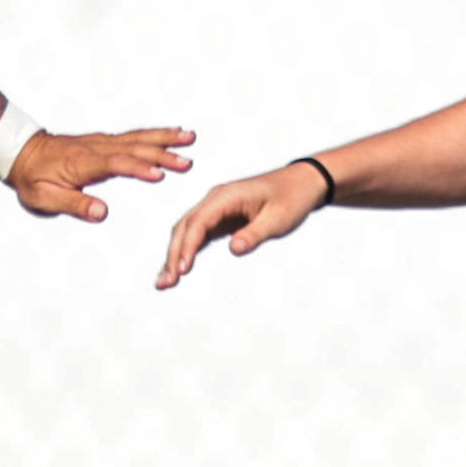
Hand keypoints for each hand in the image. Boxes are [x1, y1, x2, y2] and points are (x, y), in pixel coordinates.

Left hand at [11, 125, 191, 224]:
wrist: (22, 153)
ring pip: (138, 138)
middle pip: (134, 148)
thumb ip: (74, 204)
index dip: (138, 168)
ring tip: (189, 137)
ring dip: (164, 138)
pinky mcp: (105, 141)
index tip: (159, 174)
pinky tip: (170, 133)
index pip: (116, 164)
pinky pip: (134, 136)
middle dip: (162, 153)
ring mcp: (103, 142)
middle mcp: (97, 149)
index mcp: (84, 163)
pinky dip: (154, 134)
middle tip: (186, 161)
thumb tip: (101, 212)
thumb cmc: (32, 176)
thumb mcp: (44, 197)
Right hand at [152, 159, 328, 288]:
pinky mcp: (219, 218)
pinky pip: (196, 235)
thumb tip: (233, 248)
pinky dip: (186, 252)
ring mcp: (215, 208)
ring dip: (174, 255)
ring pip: (186, 231)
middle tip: (165, 283)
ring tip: (164, 282)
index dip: (187, 246)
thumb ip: (255, 234)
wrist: (301, 183)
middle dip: (173, 255)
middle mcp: (215, 199)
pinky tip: (178, 270)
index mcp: (227, 196)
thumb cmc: (291, 198)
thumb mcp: (278, 219)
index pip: (199, 222)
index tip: (182, 270)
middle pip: (185, 227)